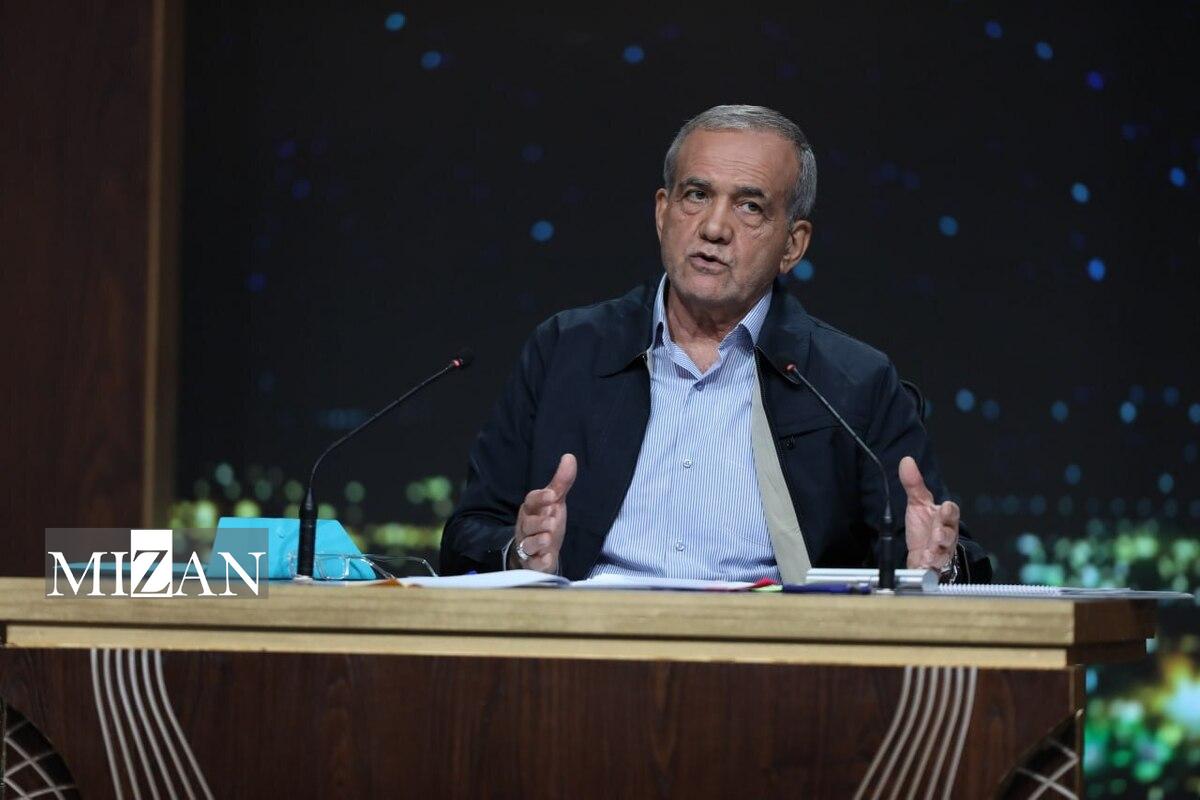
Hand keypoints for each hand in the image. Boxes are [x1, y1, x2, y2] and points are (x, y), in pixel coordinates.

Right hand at [510, 453, 576, 572]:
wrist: (539, 551)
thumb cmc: (546, 521)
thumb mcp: (556, 502)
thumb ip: (561, 482)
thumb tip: (569, 457)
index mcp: (531, 509)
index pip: (531, 500)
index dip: (540, 497)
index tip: (553, 495)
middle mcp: (526, 527)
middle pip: (528, 523)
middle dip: (539, 523)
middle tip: (552, 521)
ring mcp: (528, 545)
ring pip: (528, 544)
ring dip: (537, 542)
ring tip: (548, 539)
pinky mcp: (532, 562)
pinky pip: (533, 563)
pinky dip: (539, 562)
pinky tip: (547, 559)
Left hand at [899, 456, 958, 571]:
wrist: (925, 554)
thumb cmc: (925, 527)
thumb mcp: (918, 504)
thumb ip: (914, 484)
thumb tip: (906, 460)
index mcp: (944, 518)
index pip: (951, 512)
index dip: (948, 511)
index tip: (943, 508)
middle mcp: (946, 536)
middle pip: (949, 534)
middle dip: (944, 534)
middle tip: (937, 534)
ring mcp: (941, 553)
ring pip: (944, 553)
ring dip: (937, 553)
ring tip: (929, 554)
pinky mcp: (933, 568)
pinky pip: (933, 569)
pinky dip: (928, 568)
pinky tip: (922, 566)